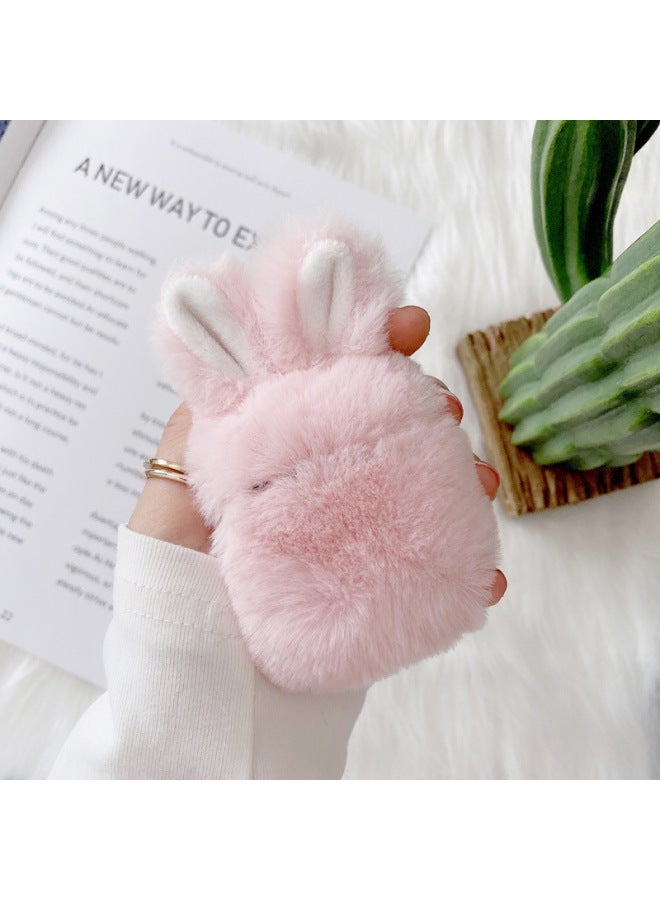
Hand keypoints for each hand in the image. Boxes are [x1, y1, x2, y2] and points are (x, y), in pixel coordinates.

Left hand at [128, 306, 506, 603]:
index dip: (366, 346)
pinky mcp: (377, 592)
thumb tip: (219, 354)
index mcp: (271, 462)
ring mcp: (351, 542)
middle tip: (444, 413)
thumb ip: (192, 442)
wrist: (206, 713)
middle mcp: (316, 493)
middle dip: (424, 407)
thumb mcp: (165, 514)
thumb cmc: (175, 608)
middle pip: (382, 429)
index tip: (408, 326)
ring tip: (480, 486)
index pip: (322, 386)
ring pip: (420, 489)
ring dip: (462, 477)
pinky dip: (471, 569)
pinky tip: (488, 576)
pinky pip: (435, 571)